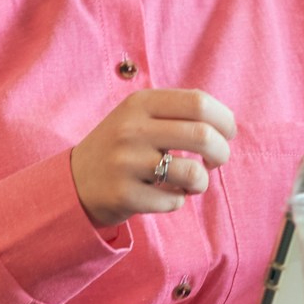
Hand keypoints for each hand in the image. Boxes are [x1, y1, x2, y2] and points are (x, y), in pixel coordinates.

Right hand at [70, 89, 237, 227]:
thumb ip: (180, 112)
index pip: (199, 102)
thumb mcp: (142, 116)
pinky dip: (179, 200)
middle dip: (222, 152)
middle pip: (203, 135)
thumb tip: (228, 125)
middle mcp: (131, 129)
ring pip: (193, 173)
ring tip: (193, 183)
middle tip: (216, 161)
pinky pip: (174, 201)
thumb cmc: (124, 147)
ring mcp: (126, 163)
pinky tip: (166, 195)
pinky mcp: (123, 195)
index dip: (224, 120)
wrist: (75, 182)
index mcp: (140, 102)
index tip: (228, 134)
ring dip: (202, 182)